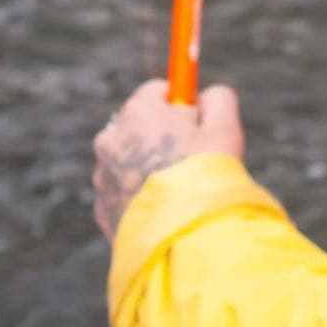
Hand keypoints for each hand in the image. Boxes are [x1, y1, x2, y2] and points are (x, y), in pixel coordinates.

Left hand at [92, 78, 243, 242]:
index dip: (181, 104)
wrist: (184, 235)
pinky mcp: (102, 209)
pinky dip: (138, 199)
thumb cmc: (206, 174)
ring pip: (128, 162)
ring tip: (178, 192)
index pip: (157, 91)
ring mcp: (103, 176)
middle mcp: (111, 139)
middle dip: (161, 137)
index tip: (196, 120)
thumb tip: (209, 97)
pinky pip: (121, 195)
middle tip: (190, 158)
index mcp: (138, 112)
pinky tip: (163, 211)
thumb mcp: (224, 126)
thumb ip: (218, 99)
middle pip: (139, 126)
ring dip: (147, 168)